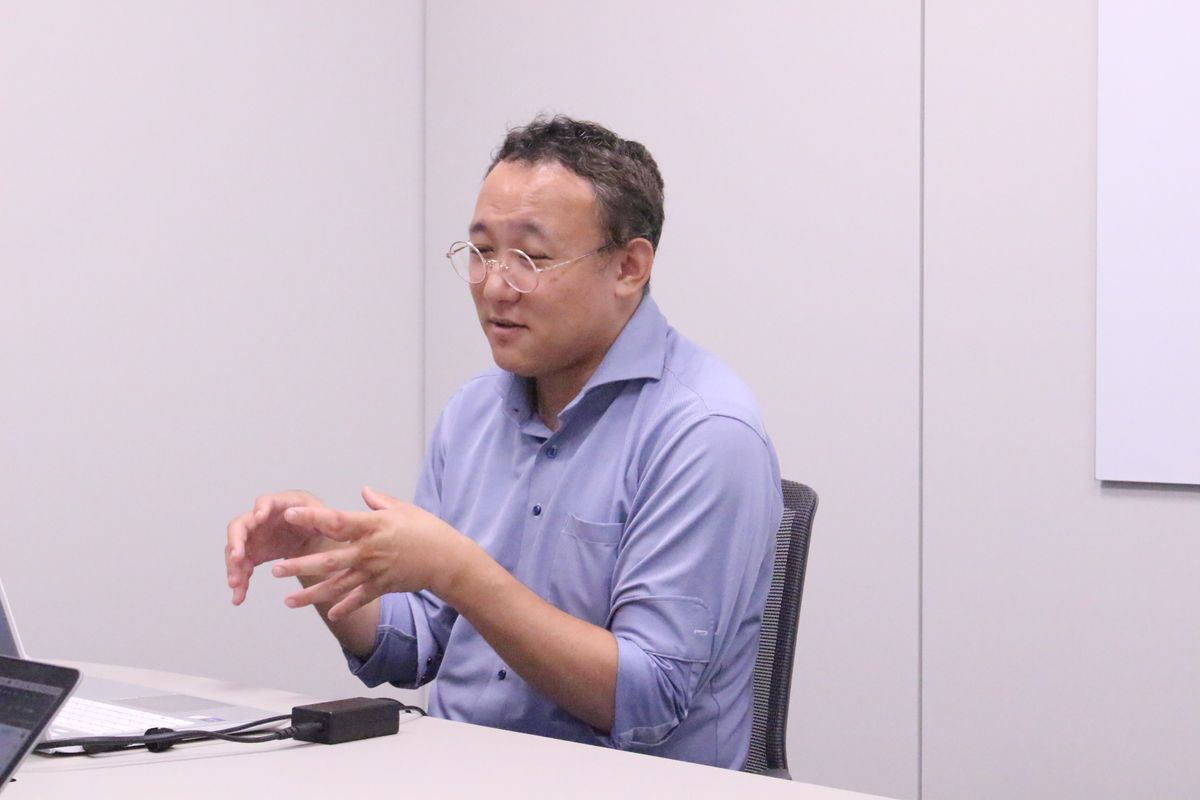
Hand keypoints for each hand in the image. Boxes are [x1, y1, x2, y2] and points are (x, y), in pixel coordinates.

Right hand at [226, 490, 335, 604]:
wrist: (315, 538)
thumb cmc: (320, 521)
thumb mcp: (325, 517)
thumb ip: (314, 515)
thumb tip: (292, 514)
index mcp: (282, 504)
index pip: (266, 501)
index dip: (261, 509)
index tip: (259, 518)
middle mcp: (261, 518)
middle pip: (240, 527)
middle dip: (236, 543)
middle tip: (236, 559)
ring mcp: (254, 536)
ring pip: (236, 551)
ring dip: (234, 568)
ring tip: (236, 586)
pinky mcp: (253, 554)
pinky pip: (242, 568)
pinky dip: (240, 582)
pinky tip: (239, 597)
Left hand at [270, 486, 470, 620]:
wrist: (448, 560)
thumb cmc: (427, 530)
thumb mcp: (404, 509)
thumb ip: (379, 502)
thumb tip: (364, 492)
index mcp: (372, 526)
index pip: (336, 521)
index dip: (312, 518)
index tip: (290, 514)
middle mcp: (369, 551)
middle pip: (329, 560)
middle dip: (301, 566)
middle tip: (277, 569)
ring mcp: (374, 572)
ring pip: (338, 585)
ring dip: (312, 594)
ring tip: (288, 601)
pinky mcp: (382, 587)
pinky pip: (359, 599)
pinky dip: (344, 608)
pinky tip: (328, 615)